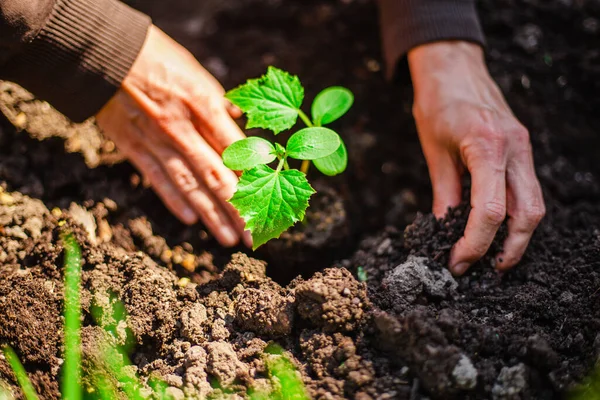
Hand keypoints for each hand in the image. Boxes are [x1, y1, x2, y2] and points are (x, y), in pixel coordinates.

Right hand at [96, 25, 249, 246]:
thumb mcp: (197, 74)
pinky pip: (158, 180)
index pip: (235, 149)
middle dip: (238, 208)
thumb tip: (240, 123)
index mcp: (203, 104)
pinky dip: (175, 201)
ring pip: (189, 185)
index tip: (268, 200)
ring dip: (211, 215)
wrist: (104, 53)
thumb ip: (219, 104)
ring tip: (229, 240)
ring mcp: (157, 141)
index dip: (254, 179)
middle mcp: (182, 127)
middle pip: (216, 175)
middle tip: (255, 235)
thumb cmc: (158, 58)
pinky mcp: (134, 148)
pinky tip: (191, 220)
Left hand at [408, 41, 544, 274]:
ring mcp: (524, 147)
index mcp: (488, 146)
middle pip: (527, 213)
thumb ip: (444, 194)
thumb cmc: (436, 103)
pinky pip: (527, 189)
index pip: (490, 211)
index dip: (474, 244)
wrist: (453, 66)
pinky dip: (516, 214)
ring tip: (492, 256)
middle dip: (509, 249)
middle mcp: (515, 148)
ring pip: (534, 204)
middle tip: (483, 269)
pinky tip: (497, 227)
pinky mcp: (523, 148)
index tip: (457, 262)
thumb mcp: (434, 151)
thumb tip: (444, 230)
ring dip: (517, 236)